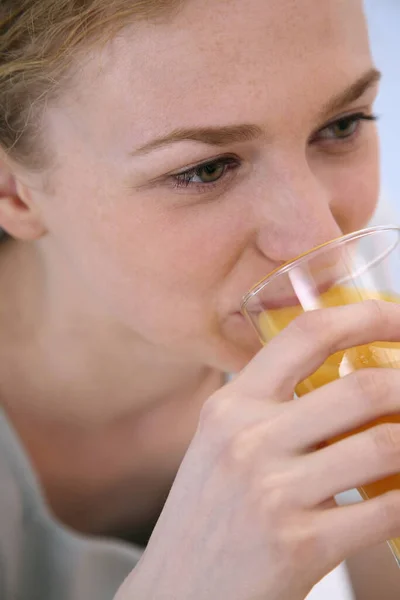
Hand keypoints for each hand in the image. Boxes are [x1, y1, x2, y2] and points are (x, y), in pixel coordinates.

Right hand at [116, 300, 399, 599]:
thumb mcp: (223, 444)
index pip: (305, 334)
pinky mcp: (300, 545)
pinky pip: (386, 509)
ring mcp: (274, 492)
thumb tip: (342, 379)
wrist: (180, 592)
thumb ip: (269, 408)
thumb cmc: (207, 515)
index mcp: (230, 406)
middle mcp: (249, 440)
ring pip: (384, 443)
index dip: (366, 316)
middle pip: (362, 387)